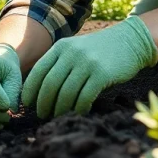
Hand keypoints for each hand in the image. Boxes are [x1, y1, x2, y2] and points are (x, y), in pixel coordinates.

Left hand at [22, 16, 157, 117]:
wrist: (129, 41)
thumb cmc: (98, 51)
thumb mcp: (75, 49)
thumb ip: (59, 63)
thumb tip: (38, 91)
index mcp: (61, 47)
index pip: (38, 71)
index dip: (30, 90)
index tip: (27, 104)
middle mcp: (72, 53)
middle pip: (50, 84)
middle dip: (43, 103)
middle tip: (41, 115)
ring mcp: (87, 63)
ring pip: (66, 93)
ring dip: (59, 109)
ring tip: (57, 117)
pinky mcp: (102, 74)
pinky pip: (85, 97)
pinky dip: (79, 108)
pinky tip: (79, 112)